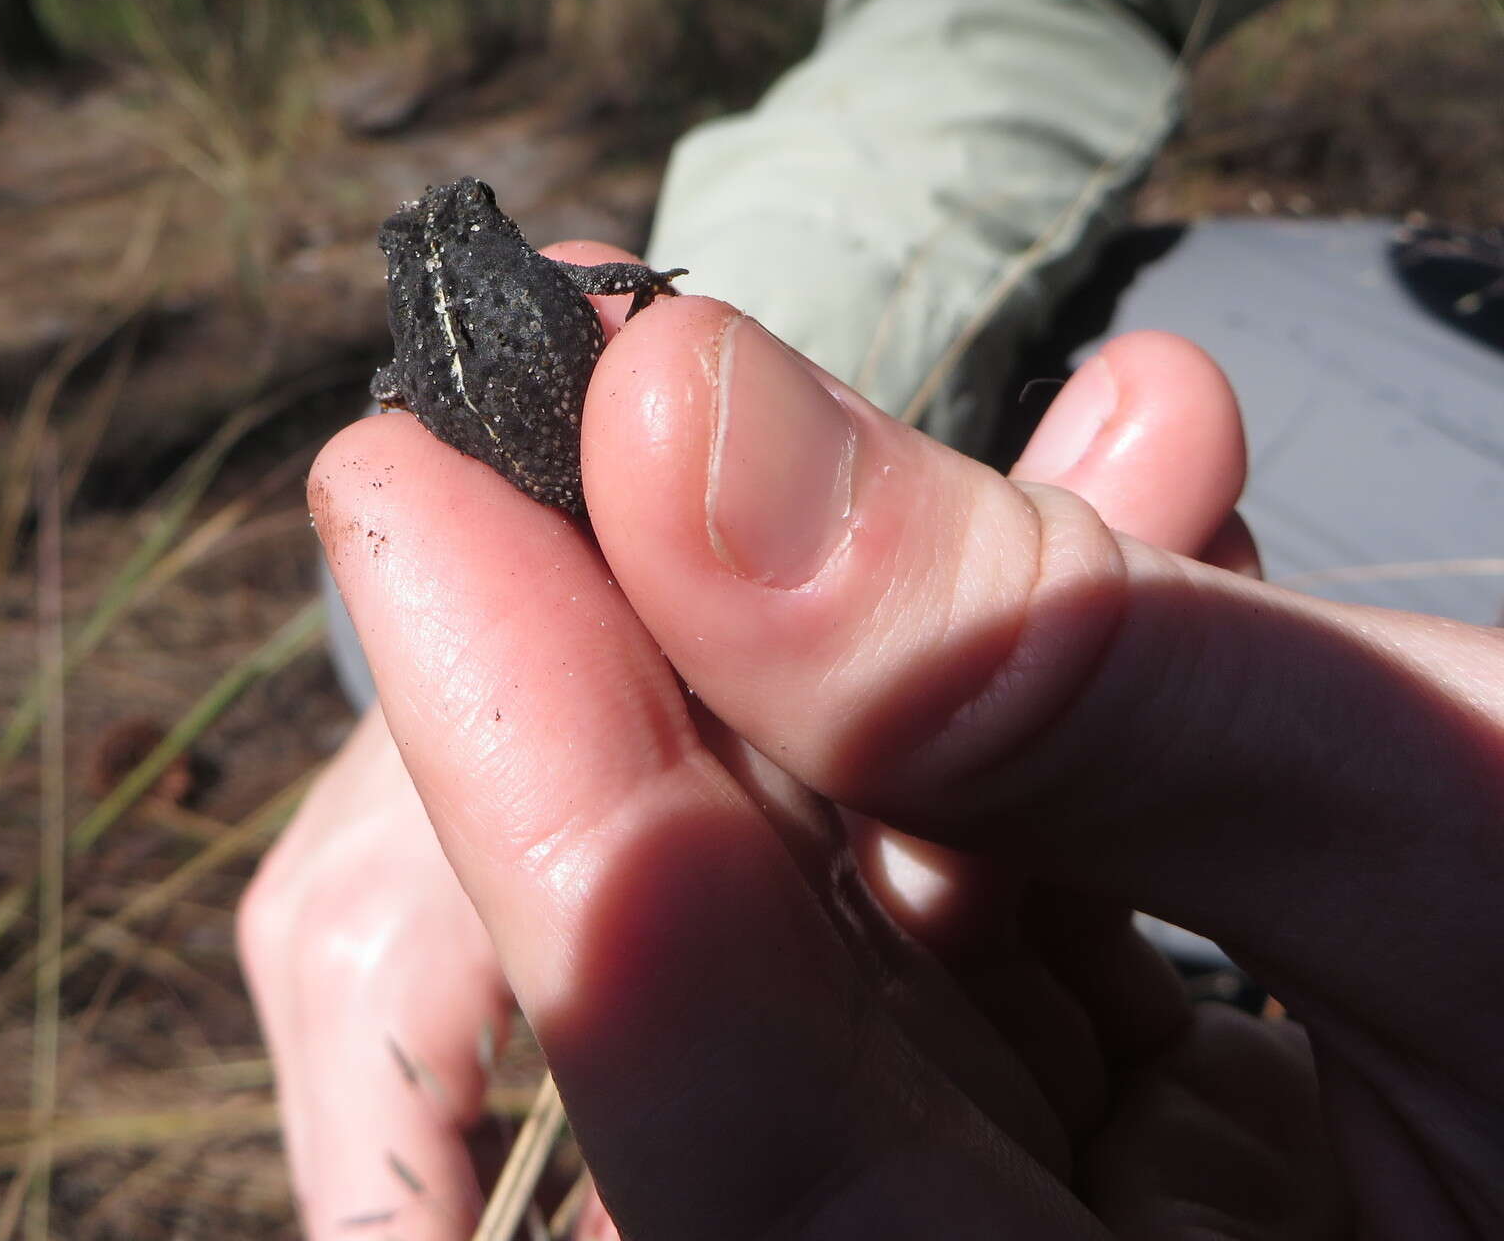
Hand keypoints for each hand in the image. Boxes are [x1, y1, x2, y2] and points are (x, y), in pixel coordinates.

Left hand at [299, 284, 1503, 1235]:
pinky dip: (995, 718)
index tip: (405, 473)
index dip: (542, 765)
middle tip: (545, 389)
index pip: (724, 1096)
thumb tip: (680, 425)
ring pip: (845, 947)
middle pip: (738, 1017)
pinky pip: (989, 929)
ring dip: (825, 656)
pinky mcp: (1149, 1166)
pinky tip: (1073, 506)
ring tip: (768, 394)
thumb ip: (1080, 670)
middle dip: (636, 676)